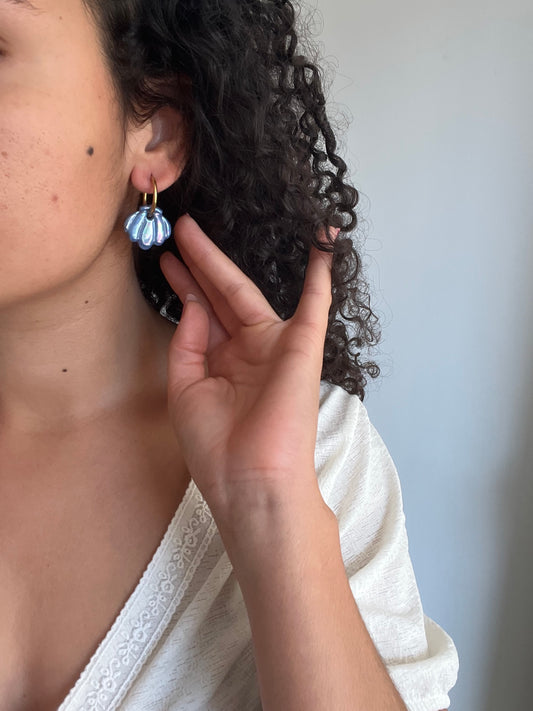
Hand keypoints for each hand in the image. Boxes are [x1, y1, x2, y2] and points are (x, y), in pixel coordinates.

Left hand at [159, 215, 335, 516]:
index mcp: (221, 364)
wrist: (251, 481)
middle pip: (218, 296)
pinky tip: (323, 237)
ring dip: (224, 258)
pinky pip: (316, 303)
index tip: (166, 257)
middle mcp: (247, 350)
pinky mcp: (304, 347)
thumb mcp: (185, 389)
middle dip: (198, 262)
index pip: (200, 314)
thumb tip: (193, 303)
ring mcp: (275, 346)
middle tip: (178, 228)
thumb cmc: (216, 446)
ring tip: (200, 225)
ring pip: (248, 290)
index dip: (183, 285)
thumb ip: (188, 342)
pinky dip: (322, 272)